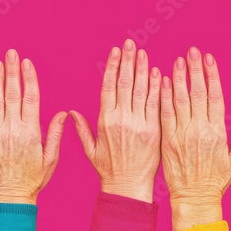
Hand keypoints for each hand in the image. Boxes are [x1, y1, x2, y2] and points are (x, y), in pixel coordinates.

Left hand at [0, 50, 66, 204]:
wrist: (9, 196)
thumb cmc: (33, 178)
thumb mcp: (51, 158)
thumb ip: (55, 133)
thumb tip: (63, 113)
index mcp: (31, 133)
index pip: (31, 99)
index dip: (29, 79)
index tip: (27, 63)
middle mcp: (12, 130)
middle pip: (13, 94)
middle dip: (12, 72)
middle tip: (11, 54)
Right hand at [70, 40, 160, 202]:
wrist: (128, 187)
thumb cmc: (109, 170)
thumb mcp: (91, 150)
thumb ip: (82, 129)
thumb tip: (71, 112)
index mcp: (105, 120)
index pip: (108, 87)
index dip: (113, 67)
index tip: (116, 51)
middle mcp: (120, 118)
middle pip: (124, 83)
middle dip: (128, 61)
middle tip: (131, 44)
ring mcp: (138, 124)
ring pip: (140, 90)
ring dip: (142, 69)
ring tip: (144, 53)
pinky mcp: (153, 130)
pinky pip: (155, 105)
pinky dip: (157, 88)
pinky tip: (159, 73)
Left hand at [160, 47, 230, 230]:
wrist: (194, 199)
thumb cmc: (215, 181)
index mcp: (217, 132)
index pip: (215, 96)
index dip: (212, 75)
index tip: (209, 59)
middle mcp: (200, 129)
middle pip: (198, 93)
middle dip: (195, 70)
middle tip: (191, 51)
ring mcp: (182, 134)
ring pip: (180, 100)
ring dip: (179, 78)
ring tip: (178, 60)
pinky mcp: (167, 141)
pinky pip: (165, 114)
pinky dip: (164, 97)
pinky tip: (163, 81)